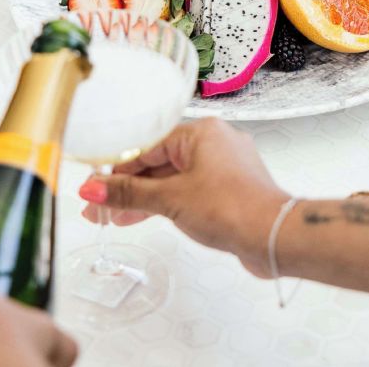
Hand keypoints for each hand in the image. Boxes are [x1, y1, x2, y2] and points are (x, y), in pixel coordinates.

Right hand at [79, 117, 287, 277]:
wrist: (274, 236)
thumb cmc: (233, 208)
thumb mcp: (171, 199)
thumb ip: (130, 194)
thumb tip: (94, 189)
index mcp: (202, 132)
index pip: (146, 145)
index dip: (116, 168)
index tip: (94, 186)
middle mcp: (214, 143)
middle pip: (158, 162)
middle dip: (126, 187)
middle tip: (97, 206)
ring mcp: (223, 167)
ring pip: (172, 179)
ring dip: (143, 198)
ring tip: (112, 218)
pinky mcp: (228, 189)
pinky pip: (187, 191)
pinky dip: (165, 203)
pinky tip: (142, 216)